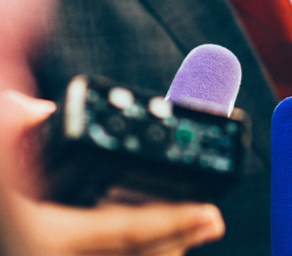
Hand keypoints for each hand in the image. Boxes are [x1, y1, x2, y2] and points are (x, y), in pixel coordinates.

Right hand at [0, 90, 224, 255]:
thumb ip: (2, 124)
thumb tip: (33, 110)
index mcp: (40, 239)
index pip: (126, 230)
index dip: (174, 220)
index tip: (211, 214)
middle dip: (175, 242)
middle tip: (209, 223)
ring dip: (153, 255)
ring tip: (180, 240)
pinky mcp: (39, 252)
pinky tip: (139, 248)